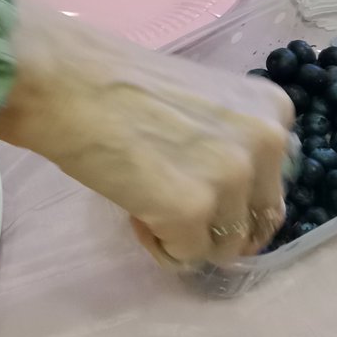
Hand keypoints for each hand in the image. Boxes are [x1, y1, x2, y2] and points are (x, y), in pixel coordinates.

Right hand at [0, 8, 293, 266]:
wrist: (63, 79)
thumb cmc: (116, 80)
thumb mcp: (200, 101)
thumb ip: (227, 138)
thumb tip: (229, 193)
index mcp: (272, 110)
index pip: (271, 182)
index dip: (230, 192)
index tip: (187, 175)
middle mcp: (266, 142)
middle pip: (256, 221)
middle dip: (214, 223)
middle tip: (166, 199)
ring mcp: (231, 179)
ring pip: (224, 246)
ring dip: (186, 235)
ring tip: (145, 201)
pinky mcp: (191, 212)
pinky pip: (186, 256)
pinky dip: (160, 244)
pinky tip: (133, 211)